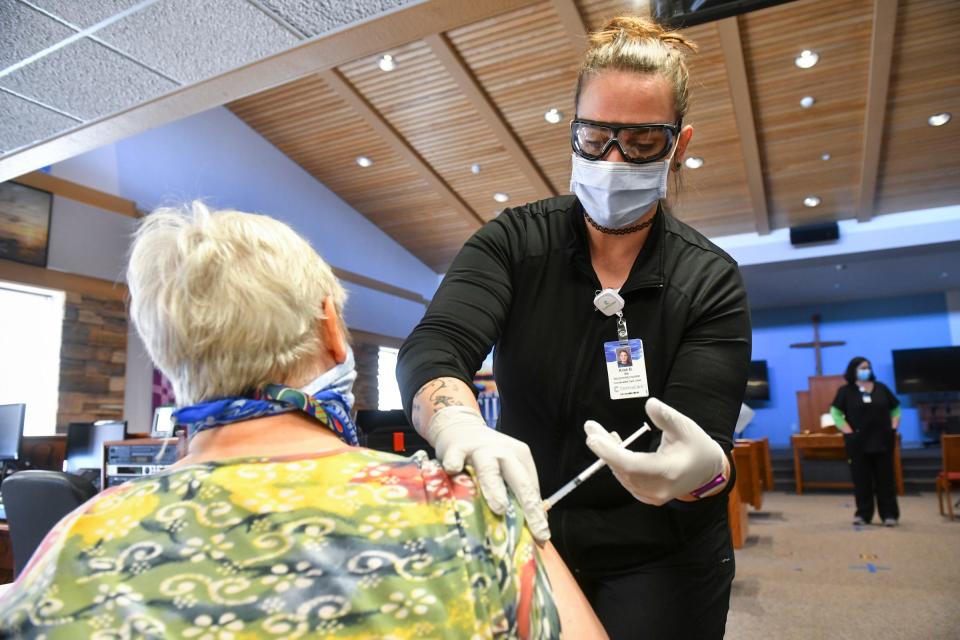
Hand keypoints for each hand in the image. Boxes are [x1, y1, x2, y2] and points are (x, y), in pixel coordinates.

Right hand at [424, 406, 549, 541]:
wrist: (460, 427)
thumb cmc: (486, 456)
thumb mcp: (507, 469)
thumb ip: (519, 495)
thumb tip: (536, 528)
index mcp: (520, 457)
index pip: (531, 489)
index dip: (537, 514)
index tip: (542, 537)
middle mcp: (504, 451)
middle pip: (519, 480)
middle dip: (528, 505)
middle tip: (534, 528)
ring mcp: (480, 449)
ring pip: (490, 469)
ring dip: (495, 488)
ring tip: (500, 508)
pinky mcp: (456, 447)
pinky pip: (455, 456)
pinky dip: (454, 463)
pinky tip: (453, 470)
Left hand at [584, 397, 726, 505]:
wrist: (708, 471)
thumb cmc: (696, 446)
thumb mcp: (685, 427)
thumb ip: (667, 416)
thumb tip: (649, 404)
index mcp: (669, 471)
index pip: (632, 465)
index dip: (610, 452)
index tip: (593, 438)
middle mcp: (658, 488)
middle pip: (622, 470)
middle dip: (603, 448)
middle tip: (591, 428)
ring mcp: (653, 496)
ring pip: (622, 476)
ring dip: (608, 454)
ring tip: (599, 433)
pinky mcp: (648, 497)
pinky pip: (626, 480)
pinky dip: (617, 464)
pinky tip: (613, 447)